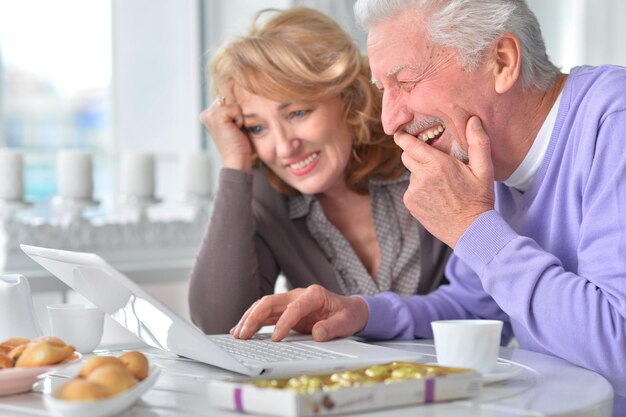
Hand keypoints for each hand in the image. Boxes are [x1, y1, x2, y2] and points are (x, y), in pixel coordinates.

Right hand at [199, 96, 252, 171]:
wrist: (236, 159)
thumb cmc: (237, 144)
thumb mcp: (232, 124)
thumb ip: (229, 111)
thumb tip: (237, 93)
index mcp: (207, 115)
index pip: (227, 101)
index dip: (235, 114)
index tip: (232, 129)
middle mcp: (206, 114)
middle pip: (230, 101)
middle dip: (237, 115)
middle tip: (233, 131)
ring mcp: (210, 115)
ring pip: (234, 105)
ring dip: (239, 119)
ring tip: (234, 131)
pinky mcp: (218, 117)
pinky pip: (236, 109)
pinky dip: (240, 120)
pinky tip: (235, 131)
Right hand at [231, 285, 368, 341]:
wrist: (349, 310)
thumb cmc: (348, 314)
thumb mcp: (346, 322)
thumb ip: (332, 328)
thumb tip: (317, 333)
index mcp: (314, 294)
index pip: (294, 308)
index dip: (283, 323)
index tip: (276, 339)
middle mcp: (298, 295)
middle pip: (271, 302)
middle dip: (255, 317)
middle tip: (244, 334)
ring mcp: (290, 301)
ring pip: (264, 306)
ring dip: (249, 319)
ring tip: (238, 334)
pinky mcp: (286, 310)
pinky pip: (266, 314)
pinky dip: (253, 321)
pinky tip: (243, 330)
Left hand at [394, 116, 494, 247]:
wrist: (471, 231)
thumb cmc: (479, 199)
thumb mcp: (484, 169)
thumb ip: (478, 142)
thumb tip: (473, 119)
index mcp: (438, 164)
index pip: (410, 144)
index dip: (403, 137)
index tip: (401, 133)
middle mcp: (422, 177)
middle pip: (407, 156)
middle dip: (416, 154)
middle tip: (433, 161)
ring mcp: (414, 191)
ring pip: (411, 174)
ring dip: (421, 174)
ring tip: (442, 185)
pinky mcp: (410, 204)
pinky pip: (411, 189)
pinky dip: (420, 189)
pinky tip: (436, 196)